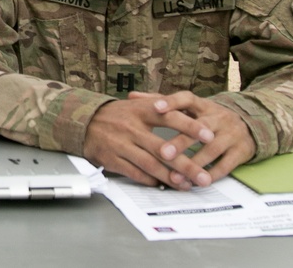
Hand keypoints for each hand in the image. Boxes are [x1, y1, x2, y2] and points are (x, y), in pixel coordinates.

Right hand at [83, 95, 217, 189]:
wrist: (82, 121)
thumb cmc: (116, 115)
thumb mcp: (136, 106)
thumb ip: (160, 110)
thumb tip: (189, 114)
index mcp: (140, 110)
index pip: (169, 116)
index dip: (190, 126)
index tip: (209, 136)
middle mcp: (131, 127)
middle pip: (163, 148)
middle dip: (186, 164)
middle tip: (204, 177)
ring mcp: (120, 144)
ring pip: (150, 164)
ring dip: (170, 178)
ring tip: (187, 186)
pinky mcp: (112, 159)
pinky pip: (135, 173)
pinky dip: (151, 180)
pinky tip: (163, 185)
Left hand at [134, 91, 255, 185]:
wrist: (250, 125)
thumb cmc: (209, 117)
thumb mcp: (190, 107)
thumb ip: (161, 101)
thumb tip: (132, 95)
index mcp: (202, 105)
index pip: (186, 99)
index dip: (171, 102)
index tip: (155, 108)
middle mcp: (217, 117)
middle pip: (198, 127)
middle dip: (181, 141)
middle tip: (163, 153)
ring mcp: (230, 134)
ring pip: (212, 149)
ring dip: (194, 163)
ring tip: (176, 176)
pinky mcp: (241, 151)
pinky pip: (226, 165)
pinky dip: (212, 174)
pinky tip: (198, 182)